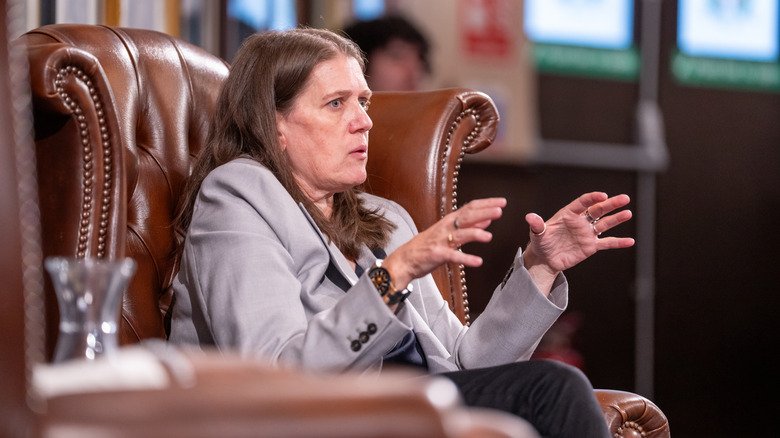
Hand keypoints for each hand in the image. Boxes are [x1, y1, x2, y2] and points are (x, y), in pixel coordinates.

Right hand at [383, 197, 506, 288]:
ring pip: (460, 235)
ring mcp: (441, 241)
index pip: (470, 208)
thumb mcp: (449, 232)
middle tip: (499, 210)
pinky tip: (478, 262)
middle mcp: (446, 227)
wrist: (405, 259)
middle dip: (483, 213)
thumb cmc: (427, 245)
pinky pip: (453, 256)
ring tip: (489, 237)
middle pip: (467, 217)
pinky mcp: (437, 255)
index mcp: (449, 221)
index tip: (502, 202)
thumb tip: (487, 219)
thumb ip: (469, 227)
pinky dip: (466, 259)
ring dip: (475, 234)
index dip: (486, 204)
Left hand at [523, 192, 634, 292]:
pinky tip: (630, 241)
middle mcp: (580, 221)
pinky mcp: (591, 246)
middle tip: (624, 198)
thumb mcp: (537, 233)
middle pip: (598, 210)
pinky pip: (607, 243)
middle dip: (611, 204)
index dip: (592, 198)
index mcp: (569, 214)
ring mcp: (587, 233)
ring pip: (605, 224)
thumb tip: (529, 217)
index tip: (602, 195)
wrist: (545, 259)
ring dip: (616, 219)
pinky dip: (618, 242)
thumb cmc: (541, 242)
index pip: (582, 203)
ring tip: (628, 213)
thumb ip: (537, 224)